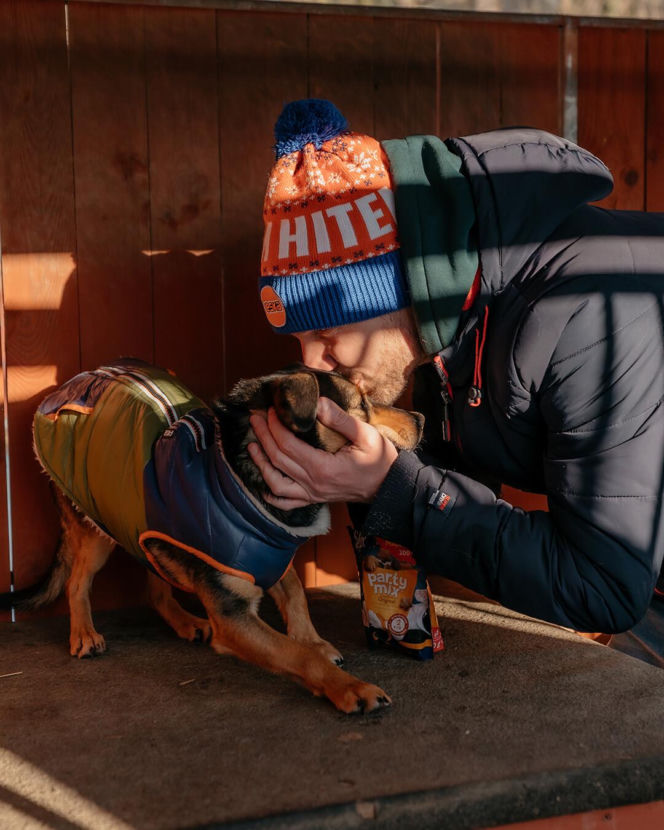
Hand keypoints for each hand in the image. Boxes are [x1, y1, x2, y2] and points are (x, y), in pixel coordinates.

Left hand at [248, 397, 397, 509]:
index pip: (288, 445)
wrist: (389, 487)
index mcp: (322, 467)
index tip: (271, 410)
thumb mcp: (366, 434)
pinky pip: (287, 503)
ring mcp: (312, 494)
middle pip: (277, 459)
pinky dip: (271, 496)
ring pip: (275, 482)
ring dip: (261, 463)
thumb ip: (339, 419)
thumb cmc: (380, 459)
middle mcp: (312, 483)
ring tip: (252, 445)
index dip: (275, 426)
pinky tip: (263, 487)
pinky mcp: (314, 499)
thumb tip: (317, 402)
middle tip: (255, 418)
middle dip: (263, 436)